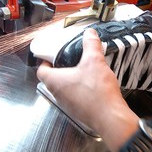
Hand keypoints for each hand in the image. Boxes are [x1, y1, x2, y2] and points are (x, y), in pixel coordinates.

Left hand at [37, 28, 138, 150]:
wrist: (110, 117)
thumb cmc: (97, 91)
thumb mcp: (95, 61)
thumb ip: (91, 45)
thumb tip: (90, 33)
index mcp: (55, 81)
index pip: (41, 70)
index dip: (44, 61)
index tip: (53, 55)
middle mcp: (58, 94)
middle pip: (52, 79)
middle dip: (60, 68)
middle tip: (70, 59)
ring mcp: (67, 105)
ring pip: (63, 89)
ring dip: (70, 80)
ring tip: (82, 70)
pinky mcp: (78, 111)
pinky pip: (74, 97)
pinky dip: (79, 90)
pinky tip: (92, 84)